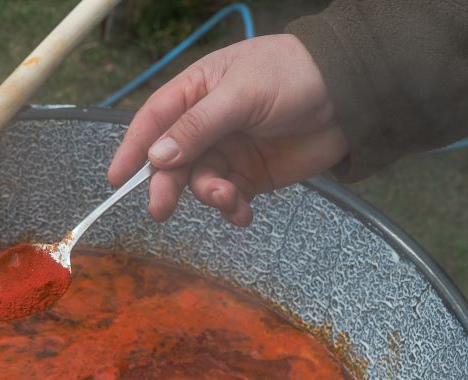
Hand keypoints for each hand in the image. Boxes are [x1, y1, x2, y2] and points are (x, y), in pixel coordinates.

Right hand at [107, 34, 348, 225]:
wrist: (351, 96)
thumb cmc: (293, 77)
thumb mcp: (241, 95)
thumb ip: (198, 126)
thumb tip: (157, 157)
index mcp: (197, 90)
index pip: (154, 120)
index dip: (133, 148)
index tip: (117, 178)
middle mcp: (207, 123)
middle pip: (173, 160)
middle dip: (168, 185)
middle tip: (162, 210)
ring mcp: (229, 151)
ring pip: (201, 183)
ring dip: (210, 196)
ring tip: (230, 199)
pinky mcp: (252, 176)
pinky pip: (229, 198)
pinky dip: (232, 210)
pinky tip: (243, 213)